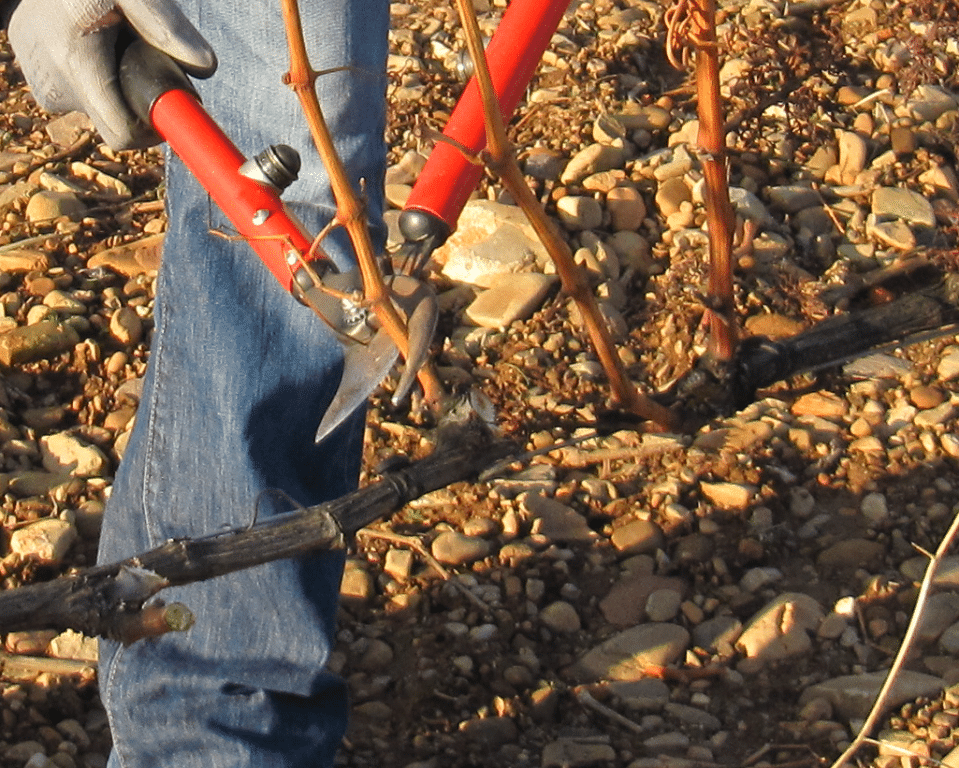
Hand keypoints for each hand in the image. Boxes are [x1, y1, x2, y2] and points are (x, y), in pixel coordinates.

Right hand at [8, 0, 216, 148]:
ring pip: (99, 109)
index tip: (171, 110)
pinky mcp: (38, 85)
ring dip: (116, 87)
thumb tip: (207, 66)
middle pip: (115, 122)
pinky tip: (93, 48)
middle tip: (144, 61)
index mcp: (77, 64)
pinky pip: (81, 97)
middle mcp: (54, 84)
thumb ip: (167, 25)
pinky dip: (96, 81)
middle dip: (136, 101)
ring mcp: (42, 87)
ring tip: (113, 44)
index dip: (153, 130)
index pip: (124, 134)